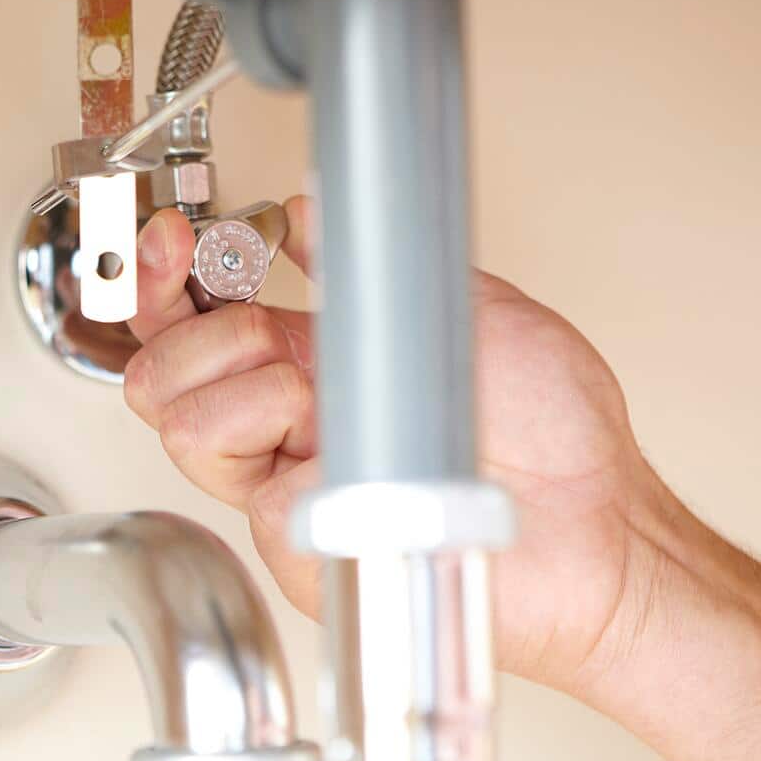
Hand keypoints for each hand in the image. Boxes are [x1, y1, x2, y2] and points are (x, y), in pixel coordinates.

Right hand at [124, 198, 669, 691]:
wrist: (600, 524)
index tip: (175, 244)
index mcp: (311, 367)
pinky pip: (262, 496)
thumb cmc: (555, 433)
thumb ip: (365, 264)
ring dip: (259, 394)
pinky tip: (372, 467)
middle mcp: (286, 429)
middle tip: (272, 334)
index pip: (193, 325)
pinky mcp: (306, 549)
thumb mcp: (459, 306)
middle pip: (160, 379)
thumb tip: (306, 211)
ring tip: (334, 406)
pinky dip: (316, 466)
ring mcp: (291, 490)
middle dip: (204, 332)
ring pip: (190, 429)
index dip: (163, 281)